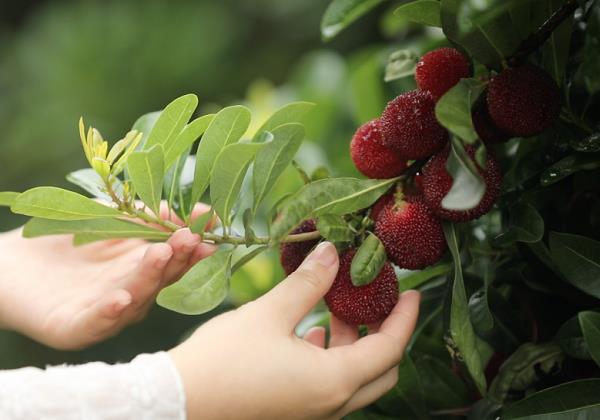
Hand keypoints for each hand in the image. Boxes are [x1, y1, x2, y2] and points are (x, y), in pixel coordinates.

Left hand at [0, 203, 215, 349]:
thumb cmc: (67, 238)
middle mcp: (130, 296)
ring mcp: (104, 314)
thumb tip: (203, 213)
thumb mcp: (115, 218)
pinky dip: (109, 312)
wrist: (9, 263)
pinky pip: (95, 323)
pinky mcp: (73, 328)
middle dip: (176, 259)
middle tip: (188, 238)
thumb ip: (153, 216)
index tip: (208, 229)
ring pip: (134, 300)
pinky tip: (120, 298)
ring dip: (149, 278)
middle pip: (160, 280)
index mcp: (142, 272)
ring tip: (160, 254)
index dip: (192, 247)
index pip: (174, 261)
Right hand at [169, 242, 419, 419]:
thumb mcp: (269, 313)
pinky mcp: (292, 413)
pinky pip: (329, 389)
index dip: (405, 318)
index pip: (389, 348)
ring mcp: (311, 414)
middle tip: (378, 301)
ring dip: (354, 345)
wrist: (175, 405)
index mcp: (332, 381)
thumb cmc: (222, 360)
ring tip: (338, 310)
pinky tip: (310, 336)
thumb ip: (307, 283)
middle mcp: (329, 406)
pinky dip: (331, 361)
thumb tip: (331, 252)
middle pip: (380, 371)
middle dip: (385, 333)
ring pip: (353, 380)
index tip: (412, 292)